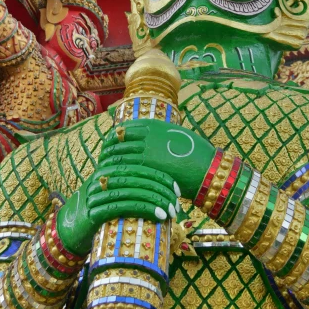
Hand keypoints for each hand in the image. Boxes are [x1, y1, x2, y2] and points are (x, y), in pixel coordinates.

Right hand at [56, 162, 180, 255]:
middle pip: (137, 178)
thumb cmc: (102, 210)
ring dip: (154, 201)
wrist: (70, 229)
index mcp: (110, 167)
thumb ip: (134, 185)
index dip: (161, 177)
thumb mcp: (118, 193)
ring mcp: (96, 193)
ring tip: (170, 211)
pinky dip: (142, 210)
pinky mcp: (93, 211)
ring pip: (131, 192)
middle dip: (160, 191)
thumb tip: (166, 187)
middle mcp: (102, 177)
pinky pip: (121, 207)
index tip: (178, 189)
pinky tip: (157, 216)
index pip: (140, 166)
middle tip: (176, 204)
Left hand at [98, 119, 215, 200]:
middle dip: (108, 152)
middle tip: (103, 159)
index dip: (113, 138)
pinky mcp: (148, 172)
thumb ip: (157, 134)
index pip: (123, 130)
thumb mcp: (175, 135)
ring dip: (108, 165)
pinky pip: (125, 173)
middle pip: (117, 144)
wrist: (206, 170)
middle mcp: (146, 138)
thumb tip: (143, 135)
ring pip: (118, 158)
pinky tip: (113, 182)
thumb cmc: (194, 153)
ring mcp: (146, 155)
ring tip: (104, 172)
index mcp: (152, 127)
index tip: (109, 144)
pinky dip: (116, 176)